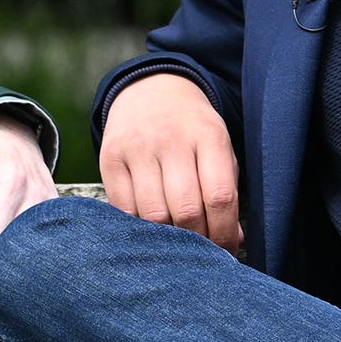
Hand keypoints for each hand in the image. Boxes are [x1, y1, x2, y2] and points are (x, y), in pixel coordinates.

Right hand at [100, 72, 241, 250]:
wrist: (150, 89)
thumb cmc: (192, 130)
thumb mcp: (218, 149)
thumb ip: (227, 192)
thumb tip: (231, 241)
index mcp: (208, 136)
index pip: (220, 196)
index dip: (224, 233)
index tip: (225, 251)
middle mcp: (171, 140)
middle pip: (186, 211)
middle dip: (197, 242)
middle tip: (201, 252)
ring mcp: (137, 149)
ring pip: (153, 216)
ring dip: (167, 240)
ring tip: (176, 244)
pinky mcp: (109, 158)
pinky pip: (124, 210)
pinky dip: (139, 229)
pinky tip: (150, 230)